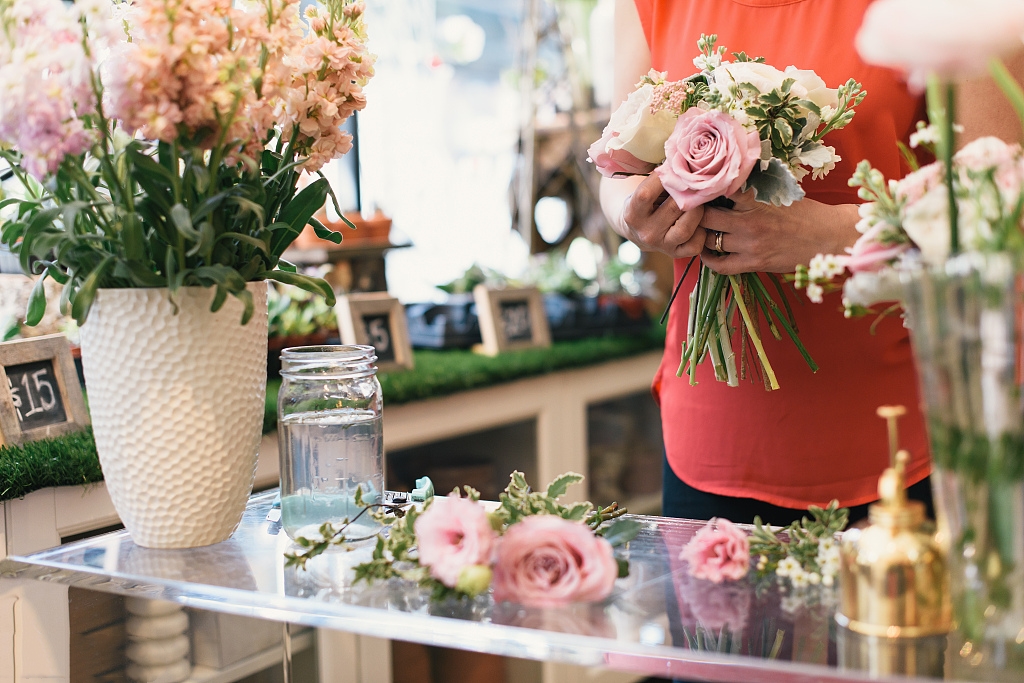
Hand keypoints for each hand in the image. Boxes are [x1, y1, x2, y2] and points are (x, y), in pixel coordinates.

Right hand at [614, 174, 706, 258]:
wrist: (637, 230)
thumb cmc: (644, 202)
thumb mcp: (642, 189)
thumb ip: (660, 179)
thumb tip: (684, 160)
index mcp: (632, 214)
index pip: (646, 194)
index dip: (663, 178)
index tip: (674, 166)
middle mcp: (646, 232)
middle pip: (673, 208)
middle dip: (688, 191)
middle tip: (697, 180)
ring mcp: (661, 245)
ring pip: (686, 228)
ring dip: (698, 211)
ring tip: (700, 200)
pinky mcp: (675, 254)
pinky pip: (695, 244)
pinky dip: (702, 232)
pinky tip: (700, 221)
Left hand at [699, 189, 860, 274]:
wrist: (829, 236)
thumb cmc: (806, 212)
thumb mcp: (779, 192)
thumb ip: (753, 189)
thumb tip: (730, 179)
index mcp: (755, 199)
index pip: (716, 190)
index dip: (701, 190)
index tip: (693, 189)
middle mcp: (748, 221)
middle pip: (705, 217)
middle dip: (695, 214)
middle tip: (690, 212)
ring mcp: (749, 244)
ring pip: (709, 240)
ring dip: (700, 236)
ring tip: (696, 231)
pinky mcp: (754, 263)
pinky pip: (721, 265)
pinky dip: (709, 260)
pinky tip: (707, 253)